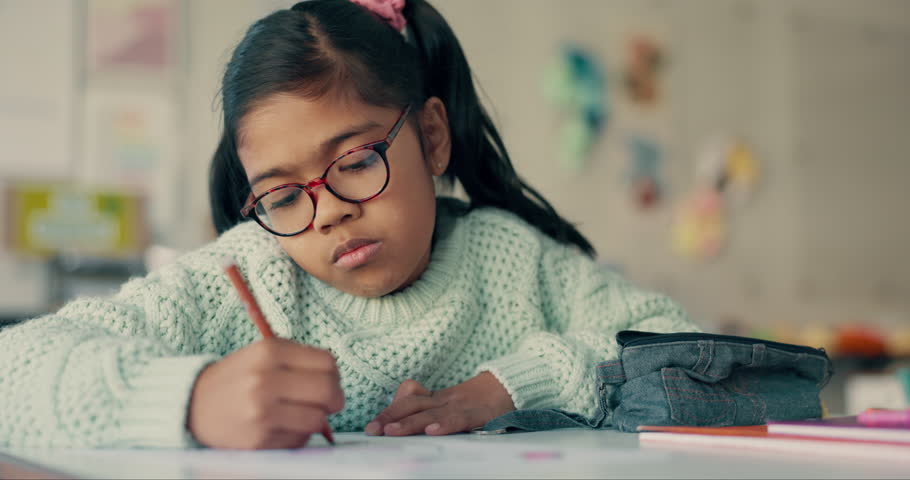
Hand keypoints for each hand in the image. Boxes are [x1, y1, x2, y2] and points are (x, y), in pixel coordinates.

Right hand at [187, 337, 343, 448]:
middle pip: (328, 391)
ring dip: (316, 419)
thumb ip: (299, 361)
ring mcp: (261, 412)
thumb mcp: (262, 355)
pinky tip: (282, 426)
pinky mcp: (259, 439)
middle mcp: (265, 380)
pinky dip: (298, 434)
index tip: (329, 382)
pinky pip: (299, 439)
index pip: (327, 363)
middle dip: (335, 399)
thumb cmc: (236, 379)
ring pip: (317, 418)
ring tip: (300, 414)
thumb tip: (336, 380)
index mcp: (269, 352)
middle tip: (329, 403)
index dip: (335, 375)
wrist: (191, 406)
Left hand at [365, 371, 514, 435]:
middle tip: (372, 430)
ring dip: (409, 422)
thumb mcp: (450, 403)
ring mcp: (460, 406)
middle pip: (412, 404)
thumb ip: (429, 408)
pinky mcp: (477, 414)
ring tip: (391, 431)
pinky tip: (433, 431)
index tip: (371, 426)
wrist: (511, 386)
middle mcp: (444, 400)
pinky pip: (459, 419)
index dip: (389, 410)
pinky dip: (445, 424)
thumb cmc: (478, 400)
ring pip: (430, 412)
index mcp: (437, 398)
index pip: (408, 399)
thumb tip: (401, 421)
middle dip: (390, 417)